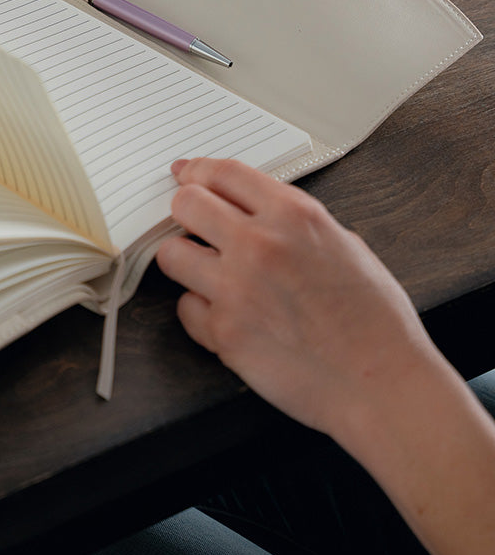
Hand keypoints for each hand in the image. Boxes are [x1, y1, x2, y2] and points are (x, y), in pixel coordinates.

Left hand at [155, 158, 441, 441]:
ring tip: (208, 275)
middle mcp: (259, 244)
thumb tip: (258, 212)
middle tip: (192, 225)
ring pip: (172, 253)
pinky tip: (228, 317)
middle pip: (186, 203)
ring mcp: (236, 288)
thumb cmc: (375, 321)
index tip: (183, 172)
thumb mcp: (346, 246)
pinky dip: (200, 312)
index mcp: (293, 216)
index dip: (196, 169)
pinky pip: (186, 307)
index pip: (223, 172)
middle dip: (185, 211)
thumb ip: (295, 223)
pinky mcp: (224, 332)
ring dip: (186, 262)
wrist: (383, 385)